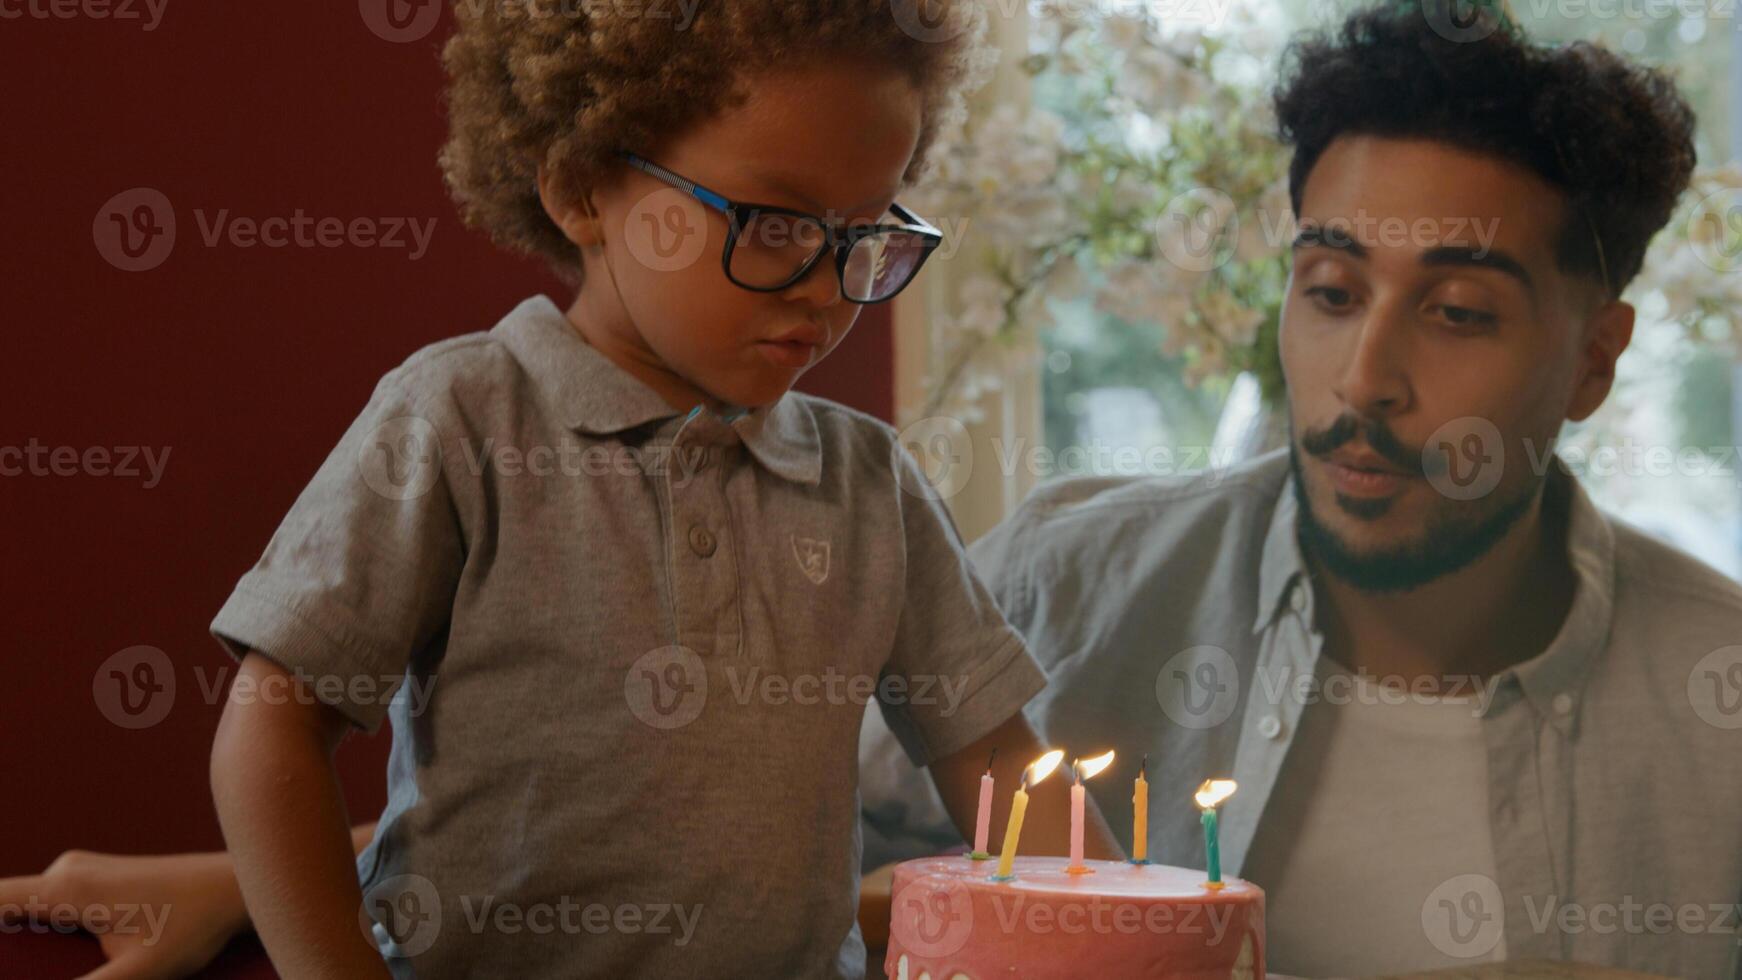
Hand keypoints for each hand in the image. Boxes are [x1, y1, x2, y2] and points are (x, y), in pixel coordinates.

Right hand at [0, 848, 248, 979]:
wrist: (236, 887)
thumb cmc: (195, 926)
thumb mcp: (139, 972)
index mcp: (67, 888)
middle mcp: (66, 871)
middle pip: (6, 913)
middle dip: (8, 950)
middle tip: (30, 972)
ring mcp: (80, 871)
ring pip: (30, 911)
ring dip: (29, 946)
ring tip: (93, 958)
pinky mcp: (95, 878)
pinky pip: (53, 907)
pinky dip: (49, 935)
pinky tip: (66, 959)